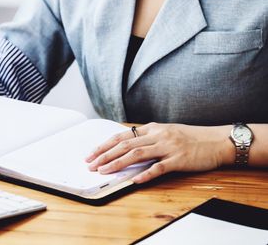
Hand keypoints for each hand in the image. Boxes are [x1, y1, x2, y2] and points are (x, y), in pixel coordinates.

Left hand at [85, 123, 232, 183]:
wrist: (217, 141)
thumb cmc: (192, 138)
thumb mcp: (166, 132)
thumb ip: (148, 138)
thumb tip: (127, 146)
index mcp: (152, 128)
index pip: (122, 136)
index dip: (105, 145)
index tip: (91, 154)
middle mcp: (158, 135)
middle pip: (125, 144)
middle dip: (105, 154)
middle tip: (91, 164)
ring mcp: (168, 147)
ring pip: (137, 154)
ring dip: (118, 163)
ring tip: (104, 171)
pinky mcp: (179, 159)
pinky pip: (159, 167)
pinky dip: (145, 174)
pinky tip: (134, 179)